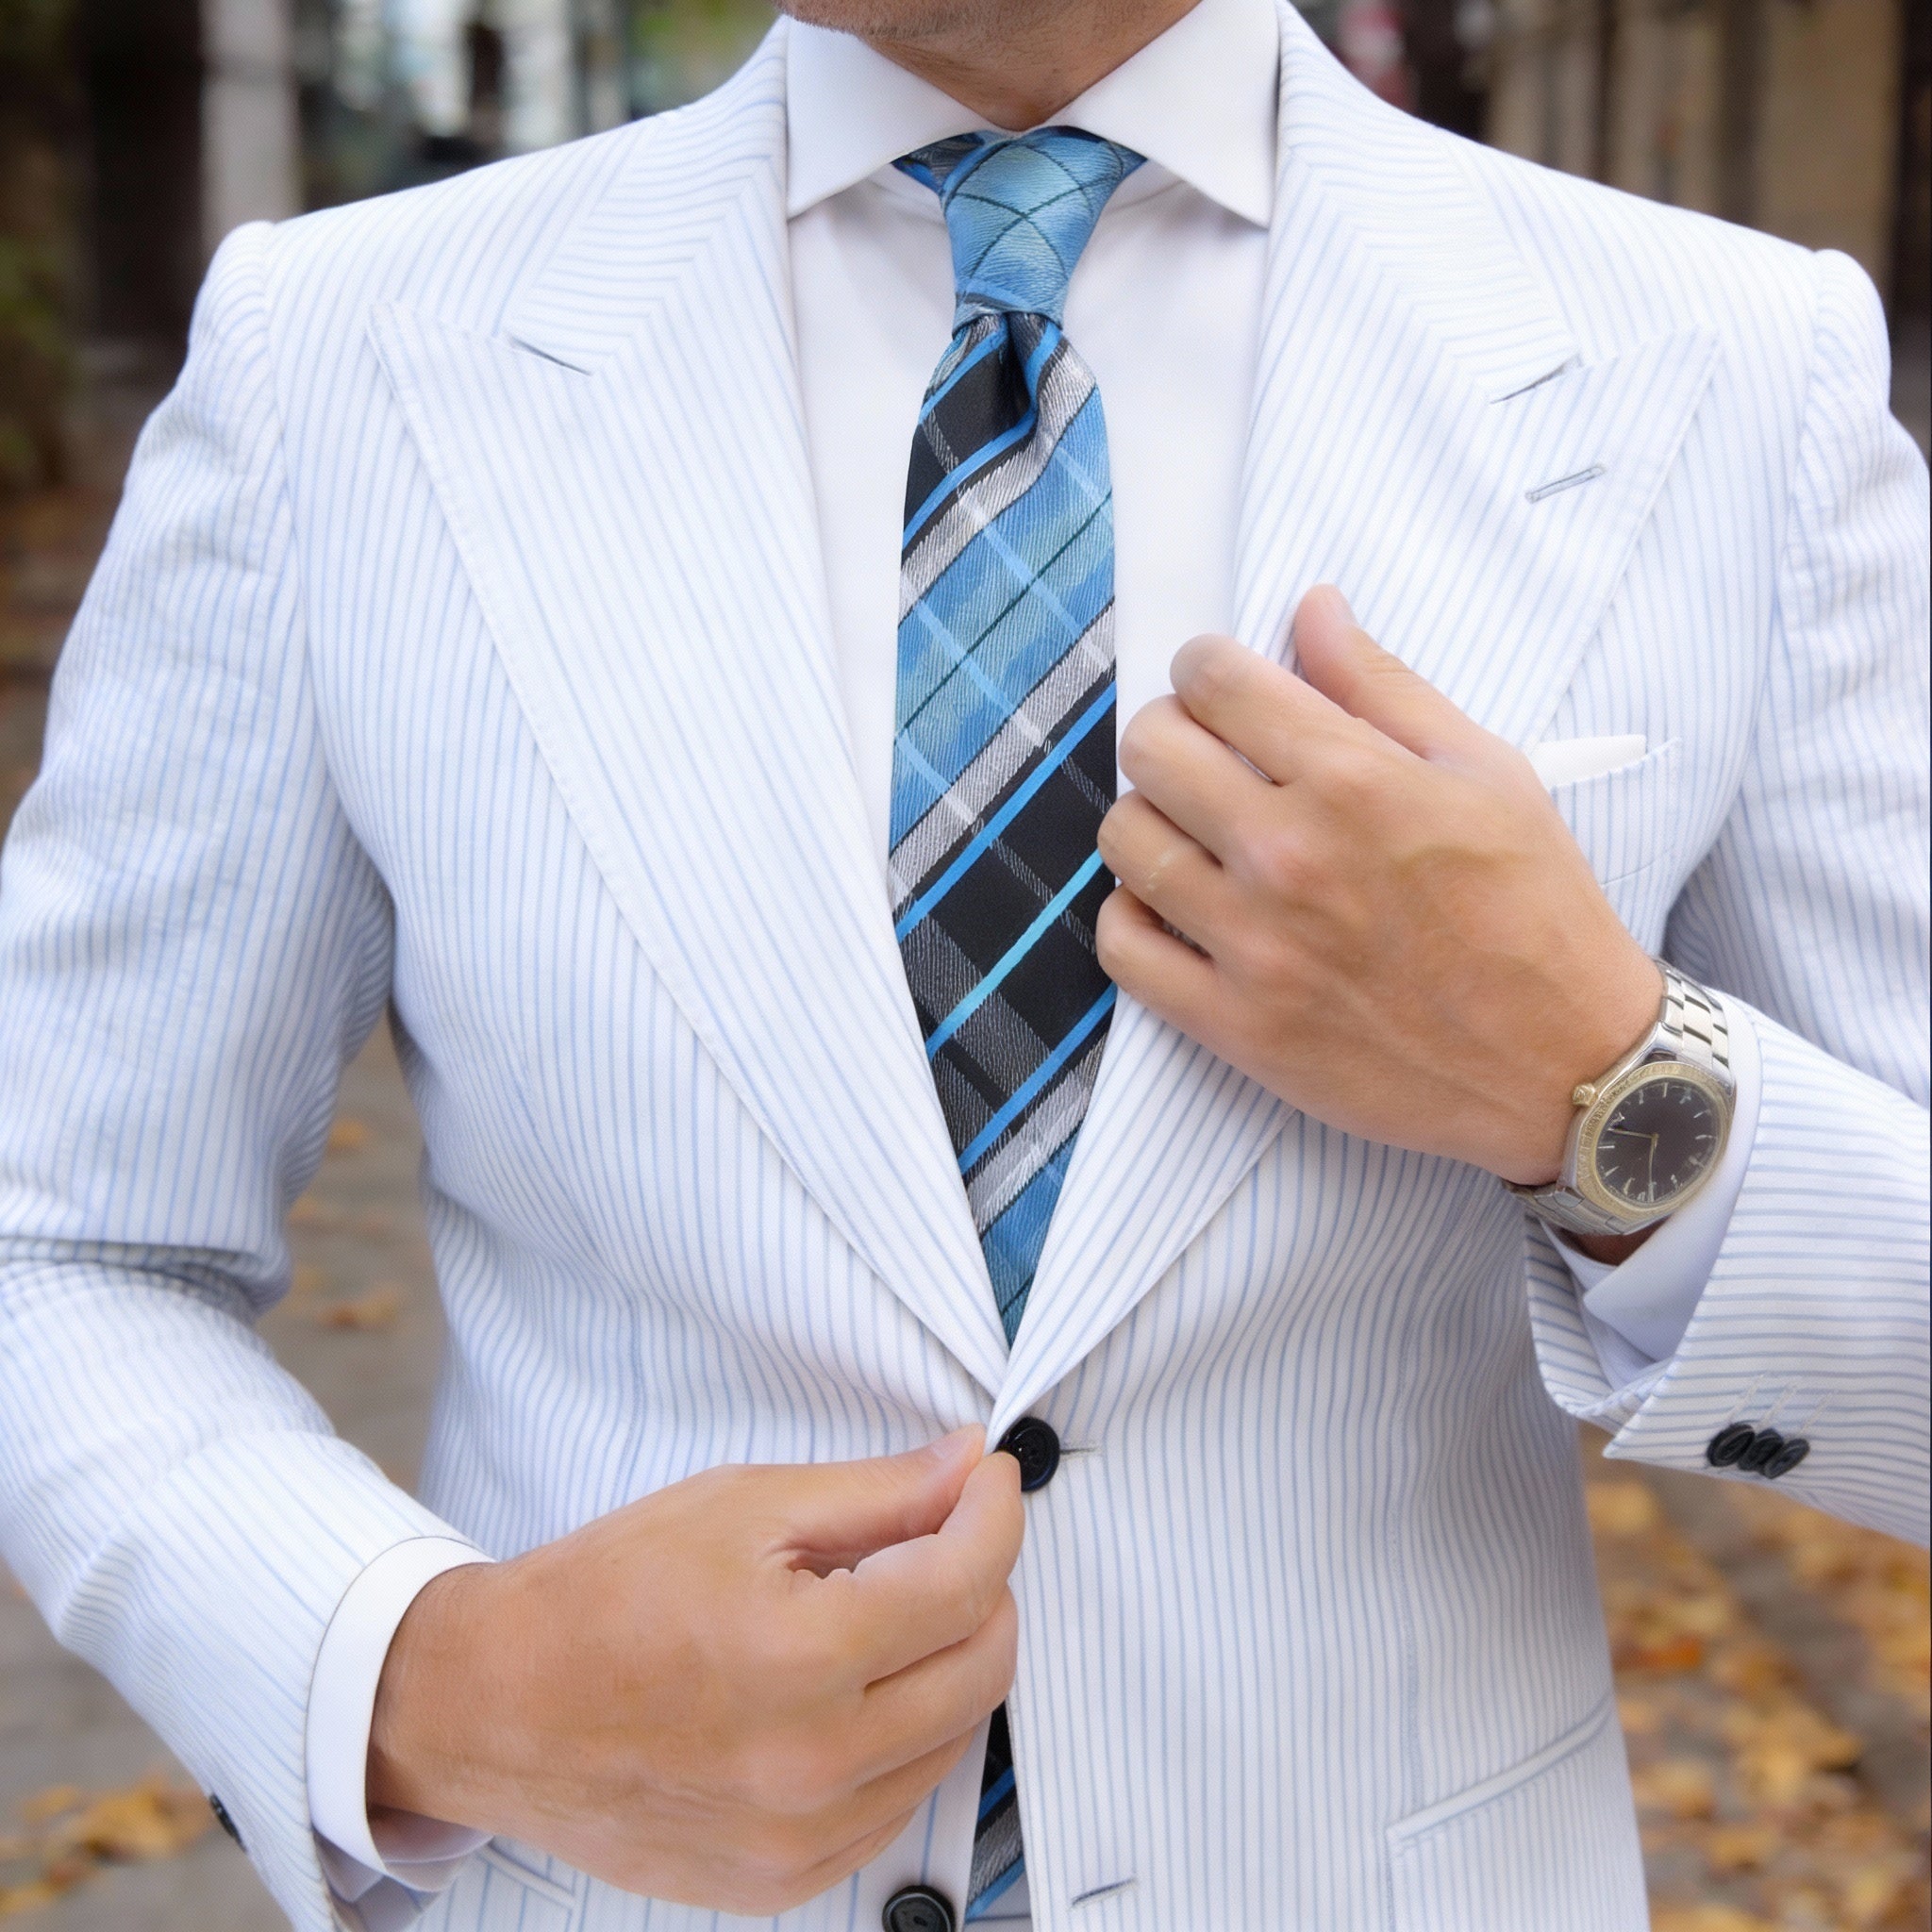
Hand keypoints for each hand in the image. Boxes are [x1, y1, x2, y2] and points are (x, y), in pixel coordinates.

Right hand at [368, 1429, 1021, 1912]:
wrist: (496, 1706)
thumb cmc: (605, 1594)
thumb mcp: (742, 1506)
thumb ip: (876, 1492)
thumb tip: (969, 1467)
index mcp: (801, 1657)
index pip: (966, 1582)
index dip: (994, 1513)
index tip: (989, 1478)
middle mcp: (813, 1764)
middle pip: (982, 1667)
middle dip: (985, 1584)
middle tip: (946, 1533)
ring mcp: (800, 1838)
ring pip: (954, 1738)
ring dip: (951, 1660)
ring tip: (888, 1608)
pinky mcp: (783, 1880)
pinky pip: (899, 1805)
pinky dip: (907, 1736)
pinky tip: (858, 1686)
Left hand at [1094, 586, 1660, 1187]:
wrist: (1565, 1066)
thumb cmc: (1536, 913)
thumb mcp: (1487, 772)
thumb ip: (1383, 685)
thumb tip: (1313, 608)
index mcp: (1352, 780)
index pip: (1212, 681)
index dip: (1207, 668)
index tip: (1223, 687)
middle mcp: (1289, 855)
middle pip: (1151, 749)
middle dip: (1172, 733)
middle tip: (1208, 757)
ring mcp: (1253, 945)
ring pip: (1125, 840)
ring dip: (1150, 820)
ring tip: (1196, 834)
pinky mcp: (1235, 1024)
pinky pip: (1123, 947)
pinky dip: (1134, 916)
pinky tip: (1178, 907)